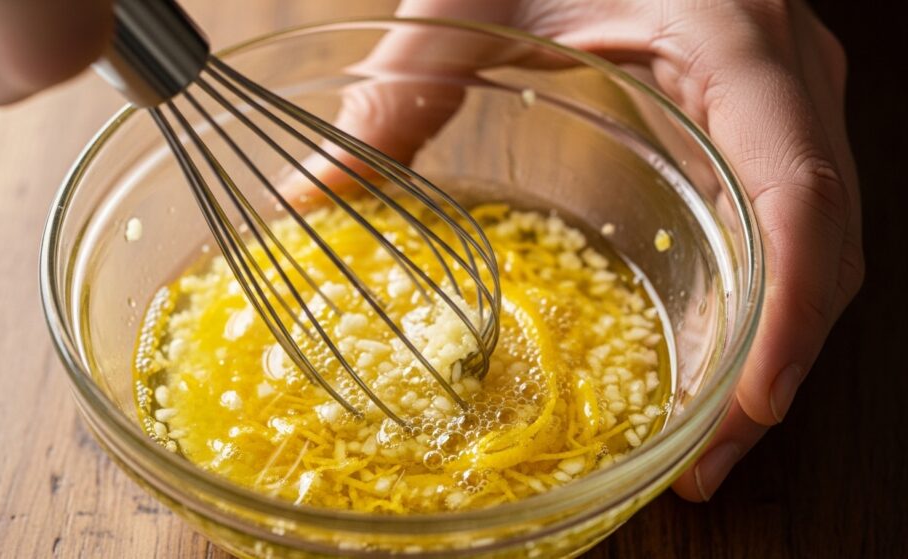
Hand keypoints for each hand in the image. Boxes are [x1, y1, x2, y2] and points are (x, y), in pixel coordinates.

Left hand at [309, 0, 862, 500]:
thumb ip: (403, 87)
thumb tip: (312, 196)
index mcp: (733, 41)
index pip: (796, 189)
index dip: (786, 308)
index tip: (748, 405)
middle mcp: (786, 78)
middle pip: (825, 245)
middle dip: (777, 367)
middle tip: (708, 470)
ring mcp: (788, 100)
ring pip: (824, 246)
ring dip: (776, 351)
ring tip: (711, 444)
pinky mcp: (764, 119)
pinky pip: (792, 225)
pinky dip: (768, 304)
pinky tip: (716, 358)